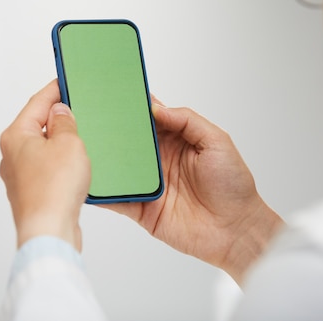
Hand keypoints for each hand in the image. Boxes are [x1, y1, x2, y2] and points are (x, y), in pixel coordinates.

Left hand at [0, 80, 90, 250]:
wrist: (49, 232)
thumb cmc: (54, 190)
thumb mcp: (68, 143)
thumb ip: (64, 122)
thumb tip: (59, 112)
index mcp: (16, 136)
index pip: (37, 102)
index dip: (55, 90)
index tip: (66, 80)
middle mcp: (12, 155)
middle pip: (38, 126)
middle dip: (59, 118)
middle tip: (80, 109)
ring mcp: (20, 177)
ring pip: (44, 150)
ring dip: (62, 144)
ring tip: (84, 139)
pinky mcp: (32, 194)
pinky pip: (48, 170)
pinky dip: (62, 164)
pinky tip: (78, 166)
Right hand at [105, 101, 283, 284]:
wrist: (236, 230)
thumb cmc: (233, 185)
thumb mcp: (217, 141)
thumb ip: (187, 120)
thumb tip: (157, 108)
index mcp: (176, 139)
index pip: (150, 117)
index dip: (135, 105)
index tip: (117, 92)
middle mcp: (159, 159)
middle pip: (128, 139)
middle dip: (112, 127)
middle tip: (93, 114)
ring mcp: (148, 184)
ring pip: (118, 167)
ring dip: (103, 157)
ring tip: (85, 143)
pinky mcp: (142, 209)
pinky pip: (117, 198)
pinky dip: (102, 192)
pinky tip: (89, 181)